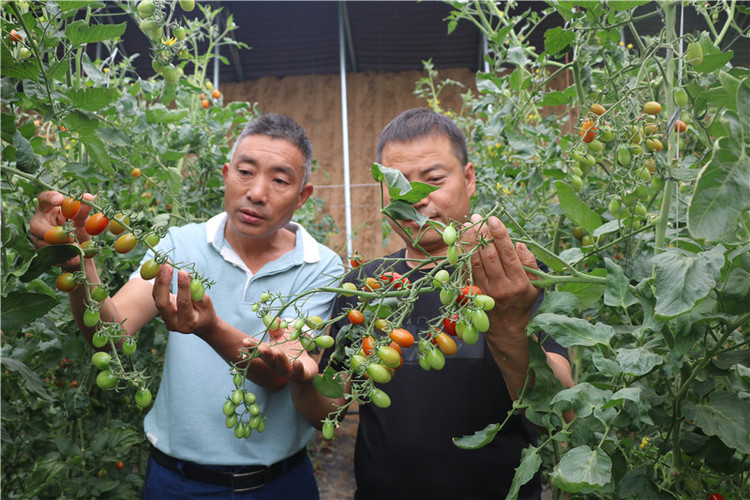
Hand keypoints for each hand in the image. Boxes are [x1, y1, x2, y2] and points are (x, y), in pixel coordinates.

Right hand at [30, 191, 93, 267]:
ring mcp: (36, 236)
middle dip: (54, 233)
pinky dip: (62, 257)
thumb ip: (84, 210)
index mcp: (49, 208)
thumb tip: (89, 197)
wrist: (81, 250)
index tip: (60, 200)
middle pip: (36, 225)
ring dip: (60, 247)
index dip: (49, 198)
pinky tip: (74, 259)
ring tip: (77, 248)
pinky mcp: (39, 250)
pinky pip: (47, 255)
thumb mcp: (83, 219)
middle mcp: (39, 221)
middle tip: (70, 238)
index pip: (43, 198)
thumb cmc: (79, 228)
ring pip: (41, 242)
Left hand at [152, 263, 216, 335]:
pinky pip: (156, 294)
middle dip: (164, 283)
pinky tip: (161, 268)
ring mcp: (164, 317)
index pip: (183, 303)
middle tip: (167, 266)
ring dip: (159, 278)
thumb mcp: (206, 303)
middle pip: (162, 303)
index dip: (183, 287)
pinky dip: (158, 280)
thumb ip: (197, 292)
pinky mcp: (160, 310)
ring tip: (164, 263)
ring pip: (157, 297)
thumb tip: (186, 275)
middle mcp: (173, 323)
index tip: (183, 272)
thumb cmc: (205, 312)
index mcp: (187, 322)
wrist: (199, 324)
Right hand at [243, 331, 318, 383]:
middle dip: (265, 353)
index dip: (252, 346)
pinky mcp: (300, 375)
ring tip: (277, 351)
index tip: (245, 340)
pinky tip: (297, 362)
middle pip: (269, 359)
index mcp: (271, 355)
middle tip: (261, 347)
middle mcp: (276, 364)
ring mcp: (288, 371)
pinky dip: (297, 368)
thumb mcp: (285, 337)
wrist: (306, 369)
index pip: (260, 351)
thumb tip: (275, 318)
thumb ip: (279, 329)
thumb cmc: (292, 350)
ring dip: (279, 359)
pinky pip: (298, 372)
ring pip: (282, 366)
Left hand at [462, 214, 539, 336]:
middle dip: (482, 234)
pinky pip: (466, 272)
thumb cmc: (523, 302)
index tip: (493, 219)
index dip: (500, 235)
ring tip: (467, 225)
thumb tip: (518, 243)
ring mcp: (485, 291)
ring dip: (469, 242)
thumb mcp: (536, 285)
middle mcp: (501, 287)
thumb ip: (529, 263)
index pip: (508, 254)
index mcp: (519, 283)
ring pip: (475, 262)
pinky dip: (462, 256)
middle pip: (489, 256)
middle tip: (477, 217)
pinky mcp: (473, 294)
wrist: (507, 330)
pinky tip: (460, 242)